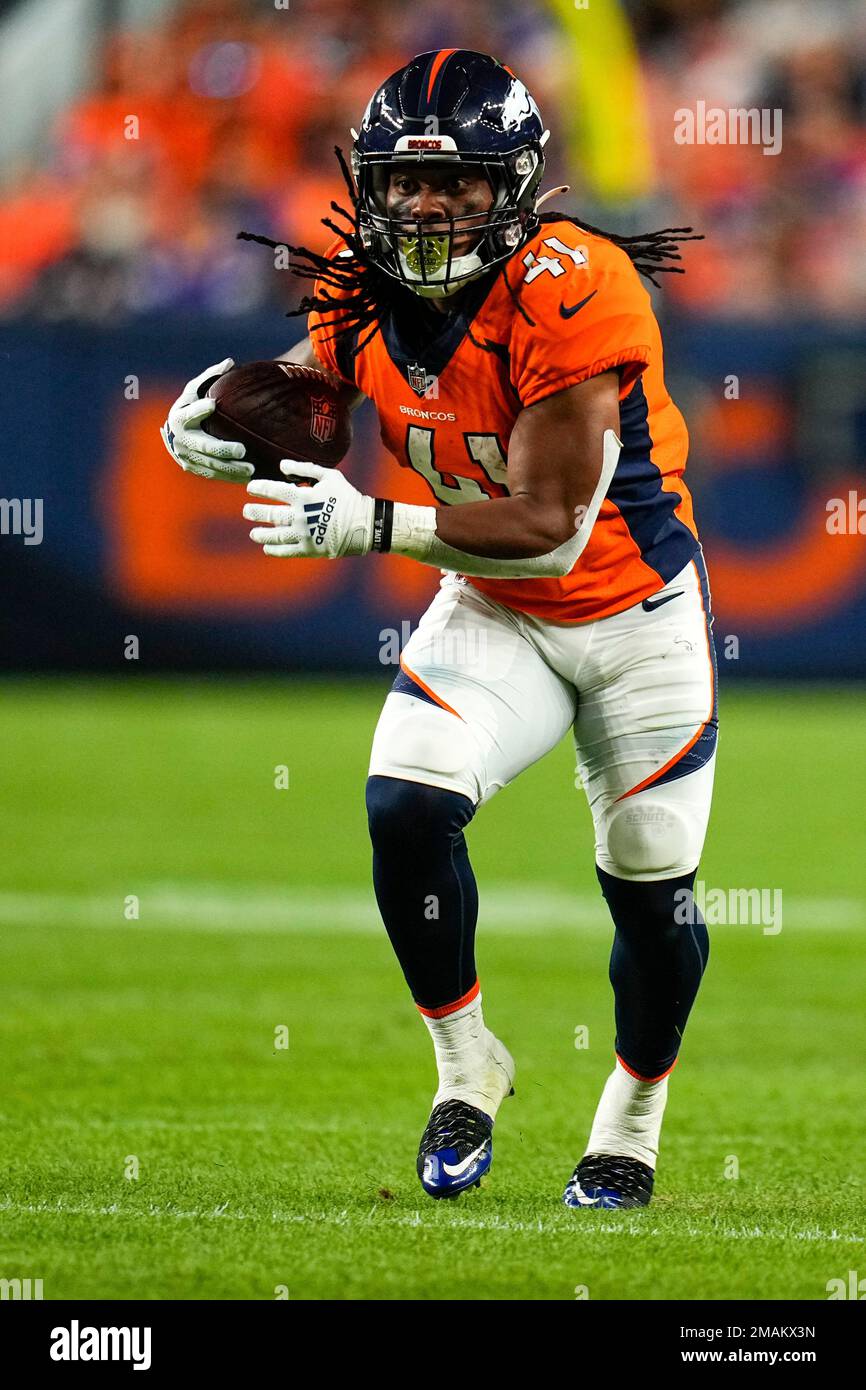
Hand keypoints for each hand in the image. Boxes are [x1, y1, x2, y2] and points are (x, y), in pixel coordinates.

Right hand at [160, 358, 252, 481]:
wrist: (173, 435)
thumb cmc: (189, 406)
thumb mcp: (194, 390)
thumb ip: (209, 377)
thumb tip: (230, 362)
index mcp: (180, 417)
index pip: (189, 413)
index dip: (198, 409)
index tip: (212, 405)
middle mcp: (182, 439)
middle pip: (203, 445)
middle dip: (223, 448)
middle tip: (242, 450)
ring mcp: (187, 457)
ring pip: (210, 464)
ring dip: (231, 468)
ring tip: (251, 469)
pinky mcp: (194, 469)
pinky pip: (214, 475)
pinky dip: (230, 477)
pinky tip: (247, 478)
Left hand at [243, 460, 374, 558]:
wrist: (366, 524)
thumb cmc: (347, 497)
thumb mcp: (330, 476)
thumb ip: (305, 469)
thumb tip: (282, 466)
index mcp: (304, 496)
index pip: (275, 490)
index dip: (259, 488)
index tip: (250, 488)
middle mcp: (301, 516)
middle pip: (271, 515)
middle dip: (255, 512)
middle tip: (246, 511)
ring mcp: (304, 534)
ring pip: (275, 535)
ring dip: (261, 534)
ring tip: (253, 533)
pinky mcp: (310, 549)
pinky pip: (287, 552)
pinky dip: (275, 550)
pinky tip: (267, 548)